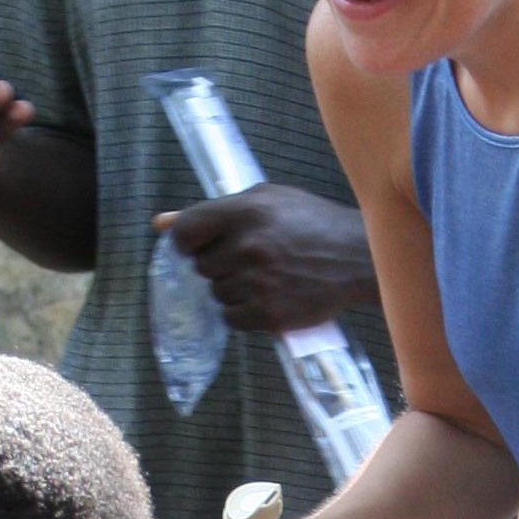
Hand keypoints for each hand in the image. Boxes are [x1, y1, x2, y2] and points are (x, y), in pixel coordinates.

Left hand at [159, 187, 376, 332]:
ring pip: (216, 294)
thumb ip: (214, 211)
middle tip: (249, 259)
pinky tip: (266, 297)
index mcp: (245, 212)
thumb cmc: (311, 223)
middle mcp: (249, 246)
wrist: (357, 258)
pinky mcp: (269, 314)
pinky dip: (243, 313)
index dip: (186, 242)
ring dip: (232, 290)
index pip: (186, 231)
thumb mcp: (266, 200)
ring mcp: (259, 283)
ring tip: (264, 278)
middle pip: (201, 267)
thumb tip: (160, 224)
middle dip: (218, 265)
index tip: (198, 246)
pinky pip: (231, 319)